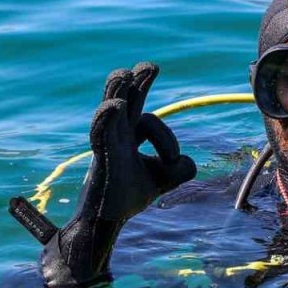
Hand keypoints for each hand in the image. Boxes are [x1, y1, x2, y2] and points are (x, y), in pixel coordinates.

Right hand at [77, 63, 196, 221]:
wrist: (106, 221)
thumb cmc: (128, 196)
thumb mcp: (164, 180)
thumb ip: (182, 169)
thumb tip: (188, 161)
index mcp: (129, 135)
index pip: (148, 119)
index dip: (162, 130)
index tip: (166, 128)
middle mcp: (116, 135)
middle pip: (123, 99)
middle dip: (136, 82)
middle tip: (150, 67)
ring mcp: (106, 145)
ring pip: (108, 111)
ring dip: (116, 92)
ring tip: (124, 75)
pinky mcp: (100, 160)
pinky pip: (101, 134)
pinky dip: (106, 119)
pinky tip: (114, 106)